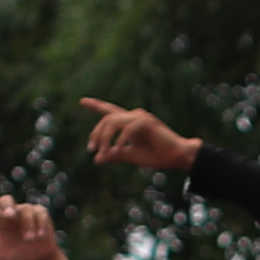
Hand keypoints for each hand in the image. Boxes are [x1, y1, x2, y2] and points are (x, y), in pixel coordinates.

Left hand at [77, 97, 199, 173]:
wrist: (177, 156)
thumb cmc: (157, 155)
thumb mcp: (131, 156)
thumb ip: (114, 155)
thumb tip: (96, 159)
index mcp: (129, 122)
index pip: (109, 111)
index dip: (95, 105)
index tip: (82, 101)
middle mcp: (134, 116)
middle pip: (107, 118)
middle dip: (96, 133)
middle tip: (91, 148)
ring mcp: (140, 117)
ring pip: (114, 121)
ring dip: (105, 137)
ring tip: (103, 151)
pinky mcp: (147, 122)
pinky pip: (127, 129)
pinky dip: (120, 139)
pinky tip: (117, 149)